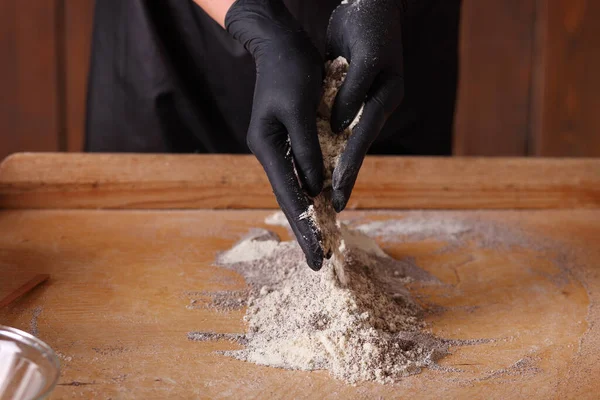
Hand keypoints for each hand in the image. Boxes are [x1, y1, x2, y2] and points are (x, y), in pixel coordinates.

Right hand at [226, 0, 324, 269]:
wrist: (280, 43)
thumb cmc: (290, 71)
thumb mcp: (300, 110)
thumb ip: (307, 150)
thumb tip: (315, 188)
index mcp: (268, 148)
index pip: (289, 197)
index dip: (304, 228)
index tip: (315, 256)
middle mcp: (270, 152)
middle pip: (290, 198)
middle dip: (305, 230)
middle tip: (318, 261)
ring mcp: (278, 146)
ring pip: (296, 187)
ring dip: (310, 214)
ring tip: (321, 241)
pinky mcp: (290, 137)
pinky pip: (303, 171)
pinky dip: (314, 190)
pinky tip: (322, 205)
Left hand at [327, 0, 404, 211]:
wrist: (371, 3)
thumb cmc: (369, 24)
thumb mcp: (364, 56)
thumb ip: (352, 93)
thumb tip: (339, 126)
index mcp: (386, 97)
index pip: (363, 138)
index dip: (349, 166)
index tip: (336, 192)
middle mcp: (378, 104)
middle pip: (357, 147)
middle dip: (345, 176)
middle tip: (335, 206)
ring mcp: (367, 101)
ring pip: (349, 140)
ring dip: (337, 164)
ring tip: (326, 193)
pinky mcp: (355, 95)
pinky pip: (342, 125)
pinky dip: (332, 143)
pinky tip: (322, 158)